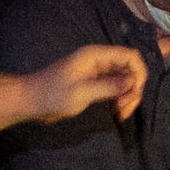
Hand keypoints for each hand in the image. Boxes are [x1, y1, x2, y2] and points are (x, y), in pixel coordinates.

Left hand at [25, 44, 146, 122]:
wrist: (31, 101)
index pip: (130, 56)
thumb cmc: (52, 95)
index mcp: (95, 56)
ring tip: (120, 113)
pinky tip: (117, 111)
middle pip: (130, 69)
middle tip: (124, 109)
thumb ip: (109, 86)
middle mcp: (100, 60)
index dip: (138, 74)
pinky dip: (120, 98)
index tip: (134, 94)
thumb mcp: (81, 92)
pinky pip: (117, 87)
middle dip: (133, 89)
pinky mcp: (96, 82)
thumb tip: (134, 82)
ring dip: (128, 96)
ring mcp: (98, 72)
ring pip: (126, 80)